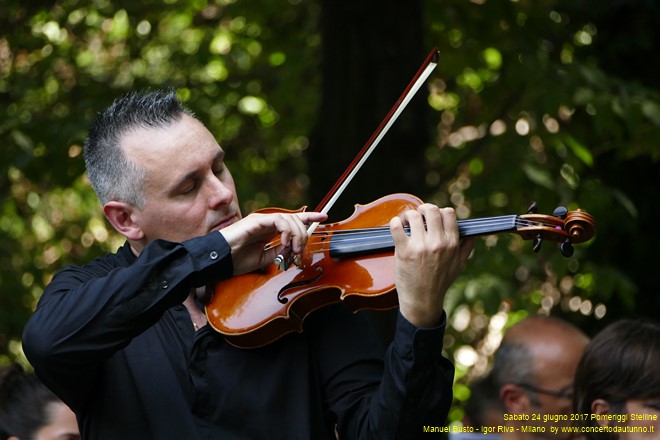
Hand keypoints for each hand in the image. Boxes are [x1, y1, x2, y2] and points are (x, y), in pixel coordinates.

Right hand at [219, 211, 326, 274]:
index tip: (324, 216)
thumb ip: (278, 252)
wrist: (218, 260)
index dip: (309, 217)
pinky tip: (284, 242)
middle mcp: (266, 223)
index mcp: (269, 230)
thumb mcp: (264, 259)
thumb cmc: (236, 260)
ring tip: (293, 249)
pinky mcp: (257, 220)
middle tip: (299, 250)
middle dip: (303, 234)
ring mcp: (262, 220)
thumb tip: (292, 250)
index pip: (292, 220)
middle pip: (295, 220)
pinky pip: (279, 221)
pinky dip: (286, 231)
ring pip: (289, 219)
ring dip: (296, 235)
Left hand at [390, 204, 473, 327]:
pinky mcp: (404, 251)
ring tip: (405, 222)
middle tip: (418, 215)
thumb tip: (472, 235)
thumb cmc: (440, 283)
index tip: (432, 217)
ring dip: (408, 216)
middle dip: (423, 209)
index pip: (449, 213)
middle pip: (431, 210)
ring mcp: (421, 247)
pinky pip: (397, 228)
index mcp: (452, 244)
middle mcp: (438, 243)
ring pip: (414, 216)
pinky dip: (394, 223)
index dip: (439, 211)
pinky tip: (396, 226)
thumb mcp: (458, 266)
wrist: (423, 300)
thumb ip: (466, 249)